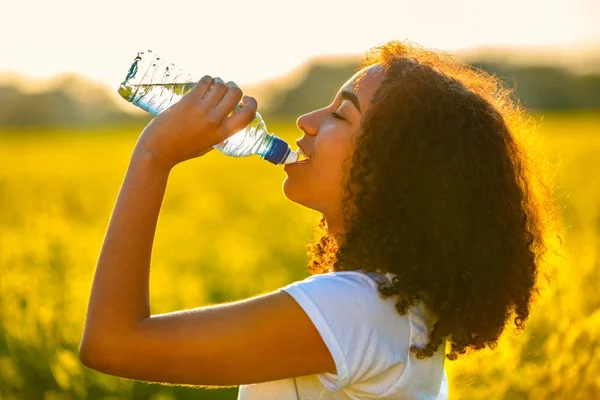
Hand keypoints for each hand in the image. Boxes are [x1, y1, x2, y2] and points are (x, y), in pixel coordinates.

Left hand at [133, 75, 257, 169]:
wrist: (157, 150)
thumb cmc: (181, 151)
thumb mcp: (207, 147)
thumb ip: (218, 138)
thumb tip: (226, 133)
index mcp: (223, 133)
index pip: (248, 114)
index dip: (252, 103)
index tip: (246, 100)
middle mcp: (215, 120)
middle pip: (235, 93)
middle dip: (234, 88)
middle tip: (227, 90)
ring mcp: (202, 109)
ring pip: (220, 85)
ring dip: (220, 82)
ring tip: (213, 85)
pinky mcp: (188, 100)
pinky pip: (204, 82)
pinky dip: (207, 79)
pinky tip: (204, 83)